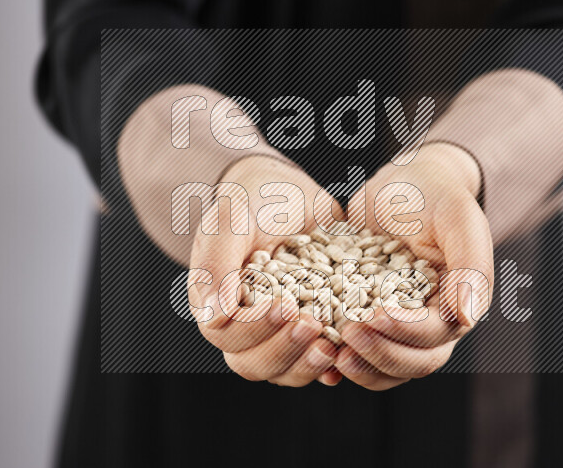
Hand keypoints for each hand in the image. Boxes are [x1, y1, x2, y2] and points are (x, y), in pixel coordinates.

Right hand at [187, 155, 343, 386]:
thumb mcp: (230, 222)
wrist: (285, 192)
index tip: (285, 307)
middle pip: (254, 363)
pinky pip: (317, 361)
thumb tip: (213, 317)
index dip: (255, 329)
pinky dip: (333, 364)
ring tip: (333, 346)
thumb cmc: (250, 203)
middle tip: (313, 326)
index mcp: (216, 305)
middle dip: (284, 351)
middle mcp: (244, 327)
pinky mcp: (311, 329)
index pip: (227, 336)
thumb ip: (217, 265)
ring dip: (307, 365)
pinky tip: (349, 356)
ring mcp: (278, 333)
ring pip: (284, 370)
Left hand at [337, 143, 493, 389]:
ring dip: (361, 365)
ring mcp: (398, 325)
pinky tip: (319, 346)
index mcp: (456, 305)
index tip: (375, 316)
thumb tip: (467, 316)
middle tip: (346, 336)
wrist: (403, 183)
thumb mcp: (458, 217)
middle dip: (379, 355)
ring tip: (331, 351)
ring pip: (385, 367)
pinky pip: (359, 351)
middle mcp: (430, 323)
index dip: (406, 333)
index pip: (435, 337)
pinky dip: (340, 355)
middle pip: (411, 362)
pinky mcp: (368, 318)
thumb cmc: (435, 195)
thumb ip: (471, 263)